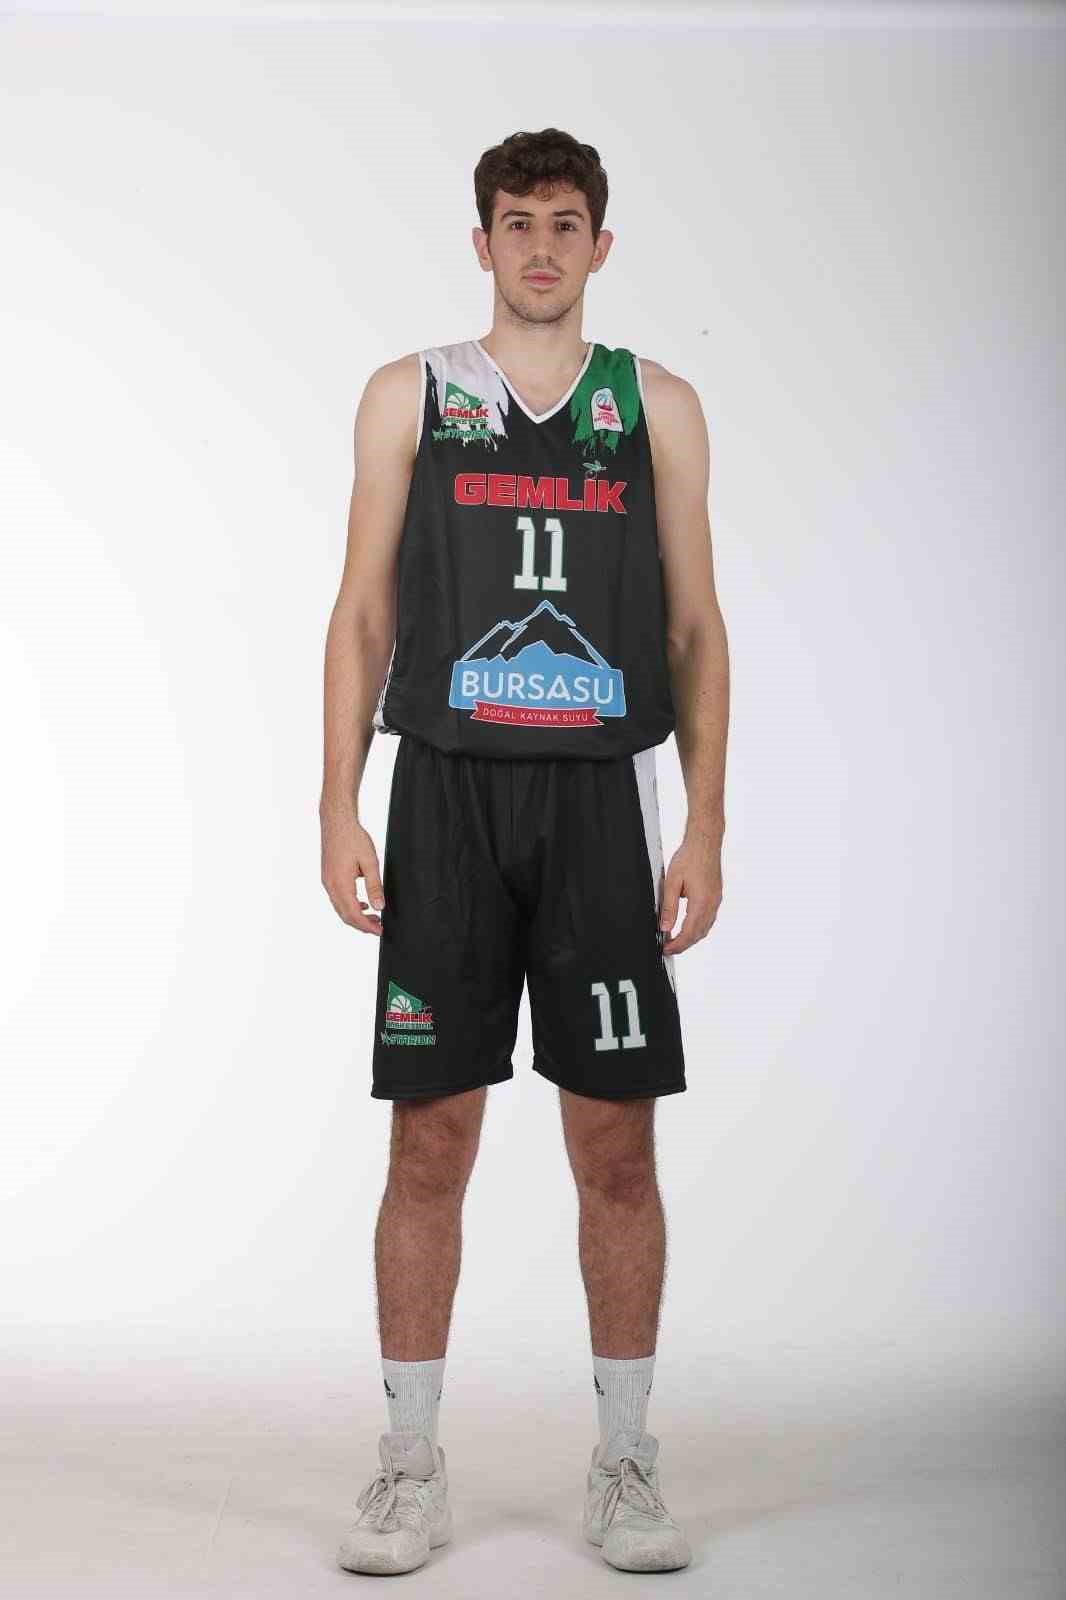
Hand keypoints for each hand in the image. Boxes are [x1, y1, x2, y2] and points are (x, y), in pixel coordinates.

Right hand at [320, 804, 385, 934]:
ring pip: (340, 908)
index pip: (353, 913)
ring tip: (373, 917)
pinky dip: (349, 905)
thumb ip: (374, 886)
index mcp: (340, 883)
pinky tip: (361, 903)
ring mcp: (327, 881)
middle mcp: (330, 885)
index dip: (366, 926)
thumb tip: (379, 907)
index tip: (379, 931)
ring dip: (355, 915)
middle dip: (361, 924)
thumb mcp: (370, 862)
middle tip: (378, 928)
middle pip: (344, 915)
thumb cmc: (353, 838)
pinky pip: (337, 898)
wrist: (336, 821)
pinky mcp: (327, 877)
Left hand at [659, 832, 722, 956]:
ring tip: (676, 940)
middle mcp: (712, 904)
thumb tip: (665, 927)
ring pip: (705, 928)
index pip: (689, 933)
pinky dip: (698, 927)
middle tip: (669, 948)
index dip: (677, 945)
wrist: (705, 842)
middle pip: (698, 934)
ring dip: (691, 937)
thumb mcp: (672, 882)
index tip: (666, 950)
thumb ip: (669, 907)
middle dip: (683, 944)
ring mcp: (716, 901)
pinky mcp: (716, 896)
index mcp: (701, 902)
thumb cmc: (690, 857)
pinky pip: (709, 919)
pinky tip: (689, 926)